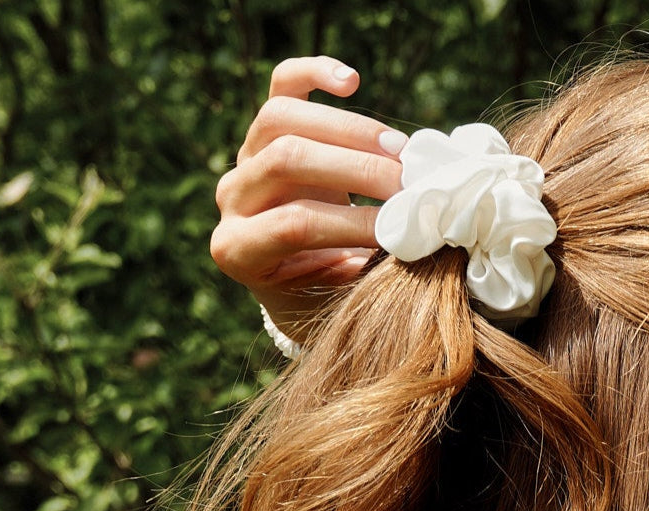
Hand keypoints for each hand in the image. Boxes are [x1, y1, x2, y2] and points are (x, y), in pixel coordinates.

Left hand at [211, 56, 405, 345]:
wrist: (303, 282)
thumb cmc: (328, 296)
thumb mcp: (341, 299)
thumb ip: (365, 270)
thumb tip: (418, 234)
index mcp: (238, 250)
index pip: (294, 224)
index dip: (351, 224)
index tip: (401, 229)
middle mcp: (231, 198)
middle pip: (286, 160)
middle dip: (356, 169)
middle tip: (409, 183)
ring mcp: (244, 159)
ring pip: (281, 118)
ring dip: (350, 130)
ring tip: (400, 151)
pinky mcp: (264, 128)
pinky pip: (282, 85)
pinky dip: (315, 73)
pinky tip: (352, 81)